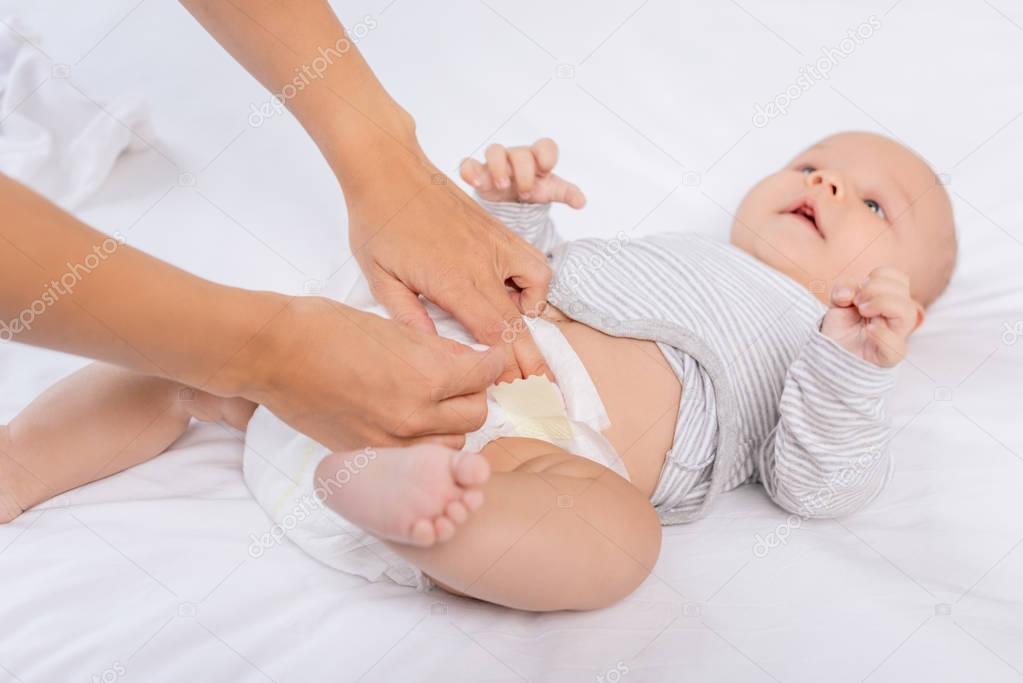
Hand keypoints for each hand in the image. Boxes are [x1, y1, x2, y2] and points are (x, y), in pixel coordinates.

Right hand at [242, 296, 504, 450]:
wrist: (273, 353)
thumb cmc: (326, 329)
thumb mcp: (394, 328)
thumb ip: (437, 350)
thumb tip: (467, 358)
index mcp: (426, 378)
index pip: (485, 375)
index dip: (492, 362)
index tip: (489, 358)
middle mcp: (414, 417)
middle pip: (476, 415)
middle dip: (474, 393)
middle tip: (461, 379)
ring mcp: (390, 443)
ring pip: (451, 444)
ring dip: (451, 424)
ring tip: (435, 404)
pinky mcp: (367, 455)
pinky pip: (414, 458)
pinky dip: (421, 443)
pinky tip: (410, 424)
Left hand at [345, 142, 553, 382]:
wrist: (387, 169)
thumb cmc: (378, 222)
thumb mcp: (379, 278)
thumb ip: (408, 318)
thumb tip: (435, 351)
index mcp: (454, 282)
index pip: (495, 334)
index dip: (508, 364)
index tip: (513, 386)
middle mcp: (483, 263)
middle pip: (520, 320)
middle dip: (531, 355)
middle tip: (539, 382)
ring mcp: (495, 242)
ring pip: (538, 282)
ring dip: (534, 310)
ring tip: (520, 325)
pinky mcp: (497, 228)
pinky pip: (530, 257)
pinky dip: (533, 278)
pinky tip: (512, 288)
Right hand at [459, 138, 585, 207]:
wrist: (511, 199)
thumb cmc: (533, 188)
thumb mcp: (551, 191)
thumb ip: (567, 193)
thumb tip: (581, 202)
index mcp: (538, 157)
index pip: (545, 146)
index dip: (546, 155)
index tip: (545, 170)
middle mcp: (517, 156)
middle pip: (520, 152)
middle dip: (524, 172)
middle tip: (525, 191)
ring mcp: (496, 163)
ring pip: (494, 151)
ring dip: (499, 168)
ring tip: (503, 186)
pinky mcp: (479, 172)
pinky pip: (469, 164)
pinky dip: (470, 171)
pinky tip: (476, 183)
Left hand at [821, 267, 923, 367]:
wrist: (831, 354)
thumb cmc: (842, 328)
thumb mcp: (837, 302)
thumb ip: (842, 289)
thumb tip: (848, 294)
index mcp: (890, 300)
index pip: (898, 278)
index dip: (878, 276)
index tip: (859, 291)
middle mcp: (897, 317)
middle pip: (903, 292)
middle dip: (875, 289)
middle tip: (857, 302)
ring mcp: (895, 336)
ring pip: (907, 313)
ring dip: (882, 304)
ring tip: (862, 311)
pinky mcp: (887, 357)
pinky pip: (895, 346)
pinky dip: (882, 334)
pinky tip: (868, 330)